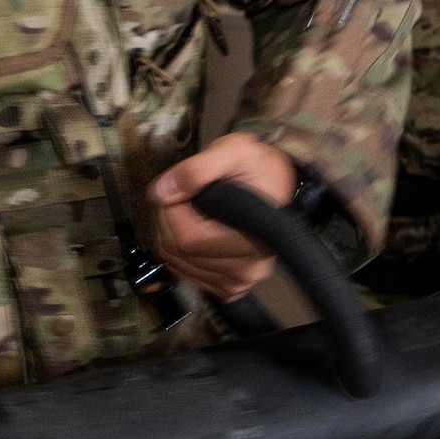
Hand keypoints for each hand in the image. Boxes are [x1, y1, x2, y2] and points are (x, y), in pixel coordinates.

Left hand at [149, 134, 297, 302]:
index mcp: (254, 239)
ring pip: (175, 262)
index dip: (171, 210)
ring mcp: (237, 280)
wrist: (276, 183)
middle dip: (167, 218)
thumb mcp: (233, 152)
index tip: (179, 188)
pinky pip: (182, 272)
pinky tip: (190, 230)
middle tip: (181, 195)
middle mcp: (248, 268)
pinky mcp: (227, 285)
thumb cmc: (259, 169)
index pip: (187, 238)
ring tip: (187, 210)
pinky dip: (176, 251)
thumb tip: (162, 191)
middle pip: (177, 251)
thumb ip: (197, 169)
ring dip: (168, 233)